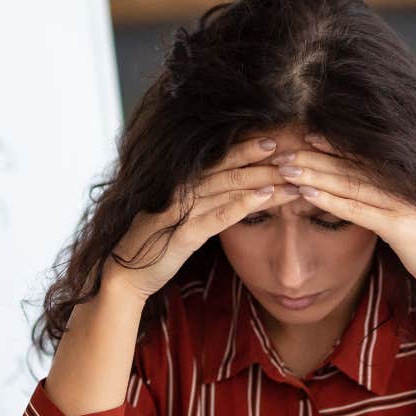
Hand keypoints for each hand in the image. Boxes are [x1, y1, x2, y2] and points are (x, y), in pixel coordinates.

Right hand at [107, 137, 301, 301]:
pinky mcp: (184, 234)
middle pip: (228, 168)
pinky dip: (245, 204)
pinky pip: (220, 215)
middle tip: (293, 150)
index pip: (218, 159)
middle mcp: (180, 190)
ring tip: (292, 176)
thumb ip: (197, 201)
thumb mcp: (176, 217)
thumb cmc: (152, 245)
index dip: (245, 148)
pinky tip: (267, 198)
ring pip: (230, 187)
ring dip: (264, 180)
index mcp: (179, 183)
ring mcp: (181, 210)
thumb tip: (225, 190)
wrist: (123, 275)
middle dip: (262, 160)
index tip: (273, 140)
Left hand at [270, 132, 415, 299]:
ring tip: (286, 168)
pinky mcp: (398, 226)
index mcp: (401, 186)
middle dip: (314, 157)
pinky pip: (357, 209)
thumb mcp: (406, 227)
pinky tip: (306, 193)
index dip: (333, 147)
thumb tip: (369, 208)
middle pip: (349, 167)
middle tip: (282, 150)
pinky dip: (329, 200)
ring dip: (314, 174)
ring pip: (348, 184)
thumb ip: (388, 213)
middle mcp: (399, 189)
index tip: (306, 137)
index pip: (360, 161)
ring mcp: (399, 205)